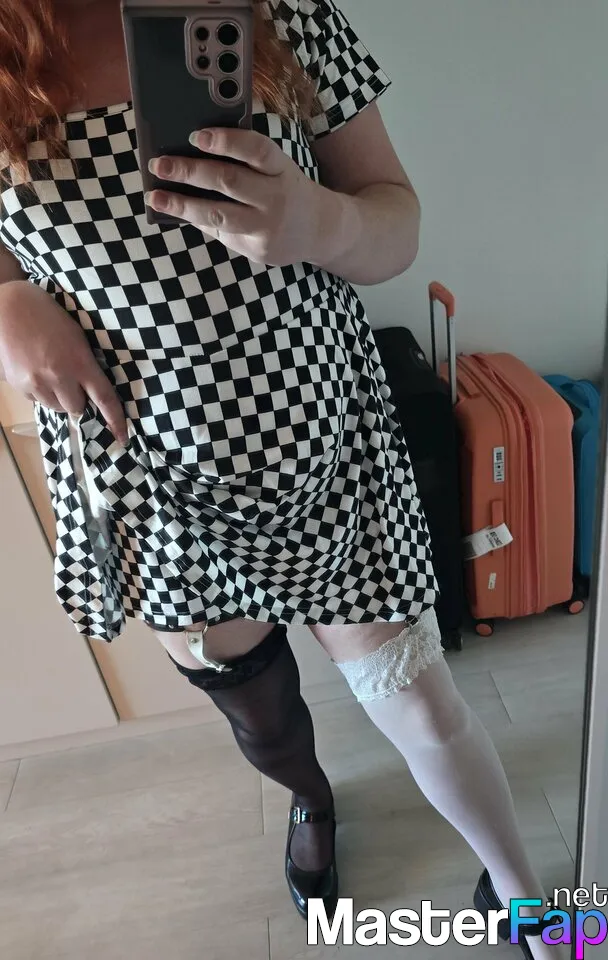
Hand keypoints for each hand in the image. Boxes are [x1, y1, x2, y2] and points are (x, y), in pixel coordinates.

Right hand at [0, 282, 127, 443]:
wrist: (7, 307)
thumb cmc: (48, 315)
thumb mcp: (77, 336)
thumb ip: (85, 363)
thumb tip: (91, 390)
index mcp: (79, 362)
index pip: (104, 398)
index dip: (115, 420)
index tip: (123, 437)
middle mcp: (58, 377)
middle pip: (77, 408)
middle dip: (79, 400)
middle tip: (73, 382)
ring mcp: (36, 383)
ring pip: (56, 407)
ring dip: (59, 398)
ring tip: (52, 374)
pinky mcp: (18, 385)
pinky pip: (37, 400)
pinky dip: (41, 392)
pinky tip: (36, 371)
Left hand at [146, 128, 333, 266]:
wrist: (321, 231)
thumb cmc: (286, 191)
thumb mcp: (276, 169)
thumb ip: (245, 163)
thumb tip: (193, 155)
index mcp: (281, 169)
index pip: (256, 150)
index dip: (227, 141)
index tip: (197, 136)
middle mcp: (277, 198)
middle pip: (229, 181)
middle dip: (189, 171)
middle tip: (159, 164)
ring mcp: (268, 227)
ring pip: (219, 215)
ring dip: (183, 205)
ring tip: (156, 198)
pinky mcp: (259, 250)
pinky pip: (222, 234)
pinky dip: (199, 222)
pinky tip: (180, 214)